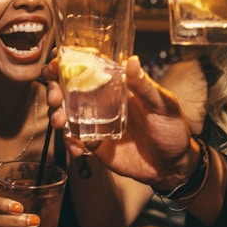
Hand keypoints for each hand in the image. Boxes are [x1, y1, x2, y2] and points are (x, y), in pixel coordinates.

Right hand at [47, 56, 198, 191]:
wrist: (172, 166)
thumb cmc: (172, 129)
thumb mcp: (162, 105)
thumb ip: (145, 86)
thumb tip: (132, 60)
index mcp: (117, 85)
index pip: (89, 66)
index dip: (68, 61)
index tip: (56, 62)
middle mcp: (102, 100)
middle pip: (69, 88)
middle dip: (54, 89)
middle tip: (55, 97)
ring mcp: (96, 122)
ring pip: (66, 113)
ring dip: (57, 115)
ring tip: (61, 122)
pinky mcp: (95, 144)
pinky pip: (74, 140)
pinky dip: (71, 144)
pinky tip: (78, 149)